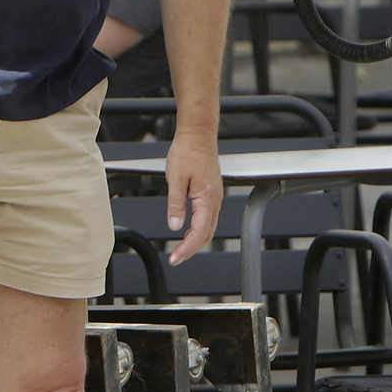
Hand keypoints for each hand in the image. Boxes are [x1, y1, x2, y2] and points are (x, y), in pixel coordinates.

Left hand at [163, 130, 220, 265]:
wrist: (198, 134)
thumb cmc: (188, 151)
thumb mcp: (175, 179)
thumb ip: (176, 204)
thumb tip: (175, 226)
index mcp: (208, 199)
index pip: (199, 233)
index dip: (187, 249)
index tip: (175, 258)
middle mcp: (215, 200)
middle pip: (207, 234)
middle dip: (192, 249)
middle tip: (176, 257)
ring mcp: (215, 196)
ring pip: (209, 226)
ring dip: (195, 240)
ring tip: (180, 248)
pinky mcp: (212, 191)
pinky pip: (208, 216)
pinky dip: (199, 228)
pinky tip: (188, 229)